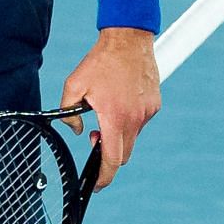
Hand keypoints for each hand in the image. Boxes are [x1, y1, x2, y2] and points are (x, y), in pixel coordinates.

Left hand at [60, 28, 160, 190]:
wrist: (128, 38)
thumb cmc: (100, 61)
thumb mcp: (74, 85)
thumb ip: (68, 112)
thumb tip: (76, 129)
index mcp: (115, 117)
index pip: (112, 160)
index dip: (103, 177)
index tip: (96, 184)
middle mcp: (134, 119)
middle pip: (124, 154)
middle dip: (109, 155)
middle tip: (95, 139)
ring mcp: (147, 112)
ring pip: (132, 137)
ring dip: (119, 135)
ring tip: (107, 112)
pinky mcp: (154, 104)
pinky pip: (140, 121)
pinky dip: (129, 120)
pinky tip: (120, 101)